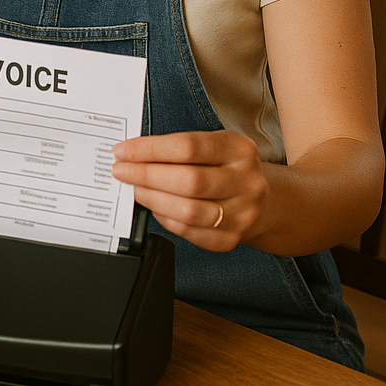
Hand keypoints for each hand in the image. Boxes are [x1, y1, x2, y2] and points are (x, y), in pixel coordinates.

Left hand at [111, 130, 268, 251]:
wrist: (264, 201)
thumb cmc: (228, 168)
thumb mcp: (215, 146)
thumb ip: (180, 150)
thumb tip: (134, 155)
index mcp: (240, 150)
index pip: (188, 147)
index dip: (150, 150)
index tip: (123, 151)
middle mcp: (246, 182)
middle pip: (188, 180)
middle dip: (146, 175)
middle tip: (121, 171)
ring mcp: (242, 213)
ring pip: (188, 210)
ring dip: (153, 199)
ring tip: (136, 189)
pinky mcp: (230, 238)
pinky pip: (188, 231)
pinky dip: (165, 218)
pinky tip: (156, 207)